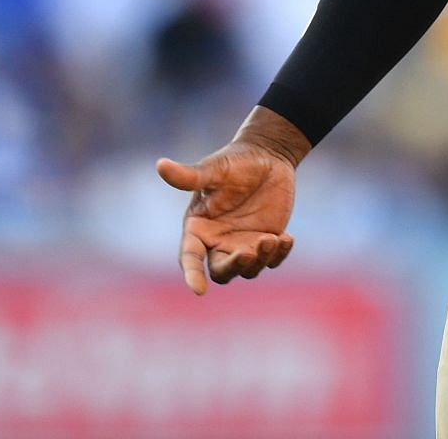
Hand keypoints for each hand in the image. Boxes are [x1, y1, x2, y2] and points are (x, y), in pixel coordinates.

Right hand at [156, 108, 310, 294]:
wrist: (267, 157)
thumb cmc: (235, 161)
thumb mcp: (214, 169)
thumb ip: (189, 176)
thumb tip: (160, 165)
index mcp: (198, 227)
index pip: (190, 257)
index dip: (192, 274)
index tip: (199, 290)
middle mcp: (218, 241)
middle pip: (220, 271)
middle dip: (233, 267)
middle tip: (247, 252)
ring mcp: (243, 244)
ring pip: (248, 269)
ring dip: (260, 259)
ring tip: (273, 238)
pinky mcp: (265, 242)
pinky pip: (272, 260)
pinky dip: (279, 255)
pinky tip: (286, 238)